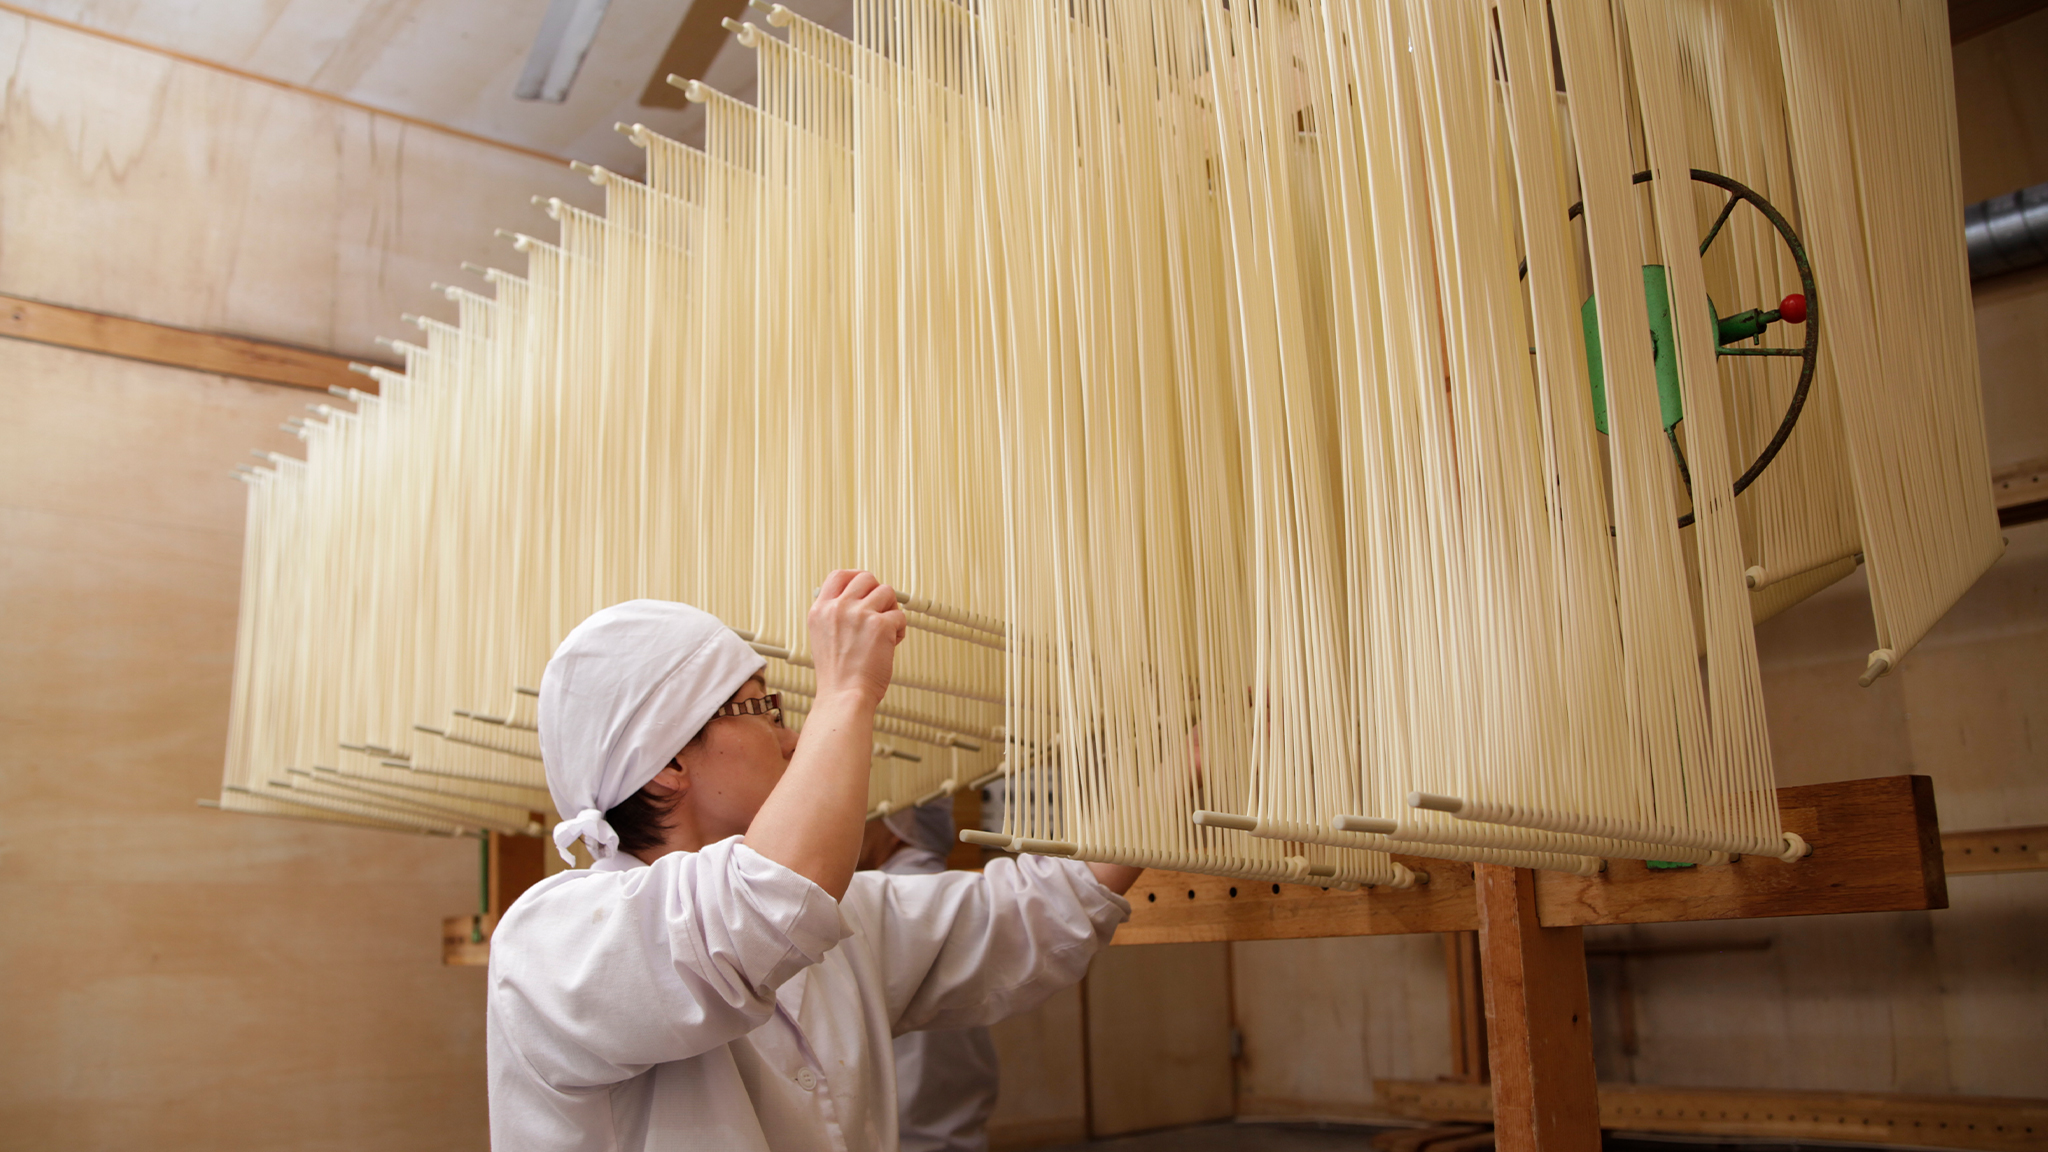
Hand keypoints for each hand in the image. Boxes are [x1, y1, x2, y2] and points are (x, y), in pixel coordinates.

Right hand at [808, 570, 906, 708]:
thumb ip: (835, 616)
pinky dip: (900, 630)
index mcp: (820, 610)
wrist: (844, 695)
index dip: (855, 577)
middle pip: (866, 578)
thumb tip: (859, 600)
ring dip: (891, 611)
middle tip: (879, 614)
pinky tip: (892, 644)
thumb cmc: (838, 675)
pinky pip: (900, 616)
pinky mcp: (879, 625)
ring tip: (886, 631)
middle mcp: (838, 608)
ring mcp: (859, 614)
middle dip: (878, 594)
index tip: (866, 587)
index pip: (839, 576)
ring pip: (887, 592)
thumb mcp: (823, 637)